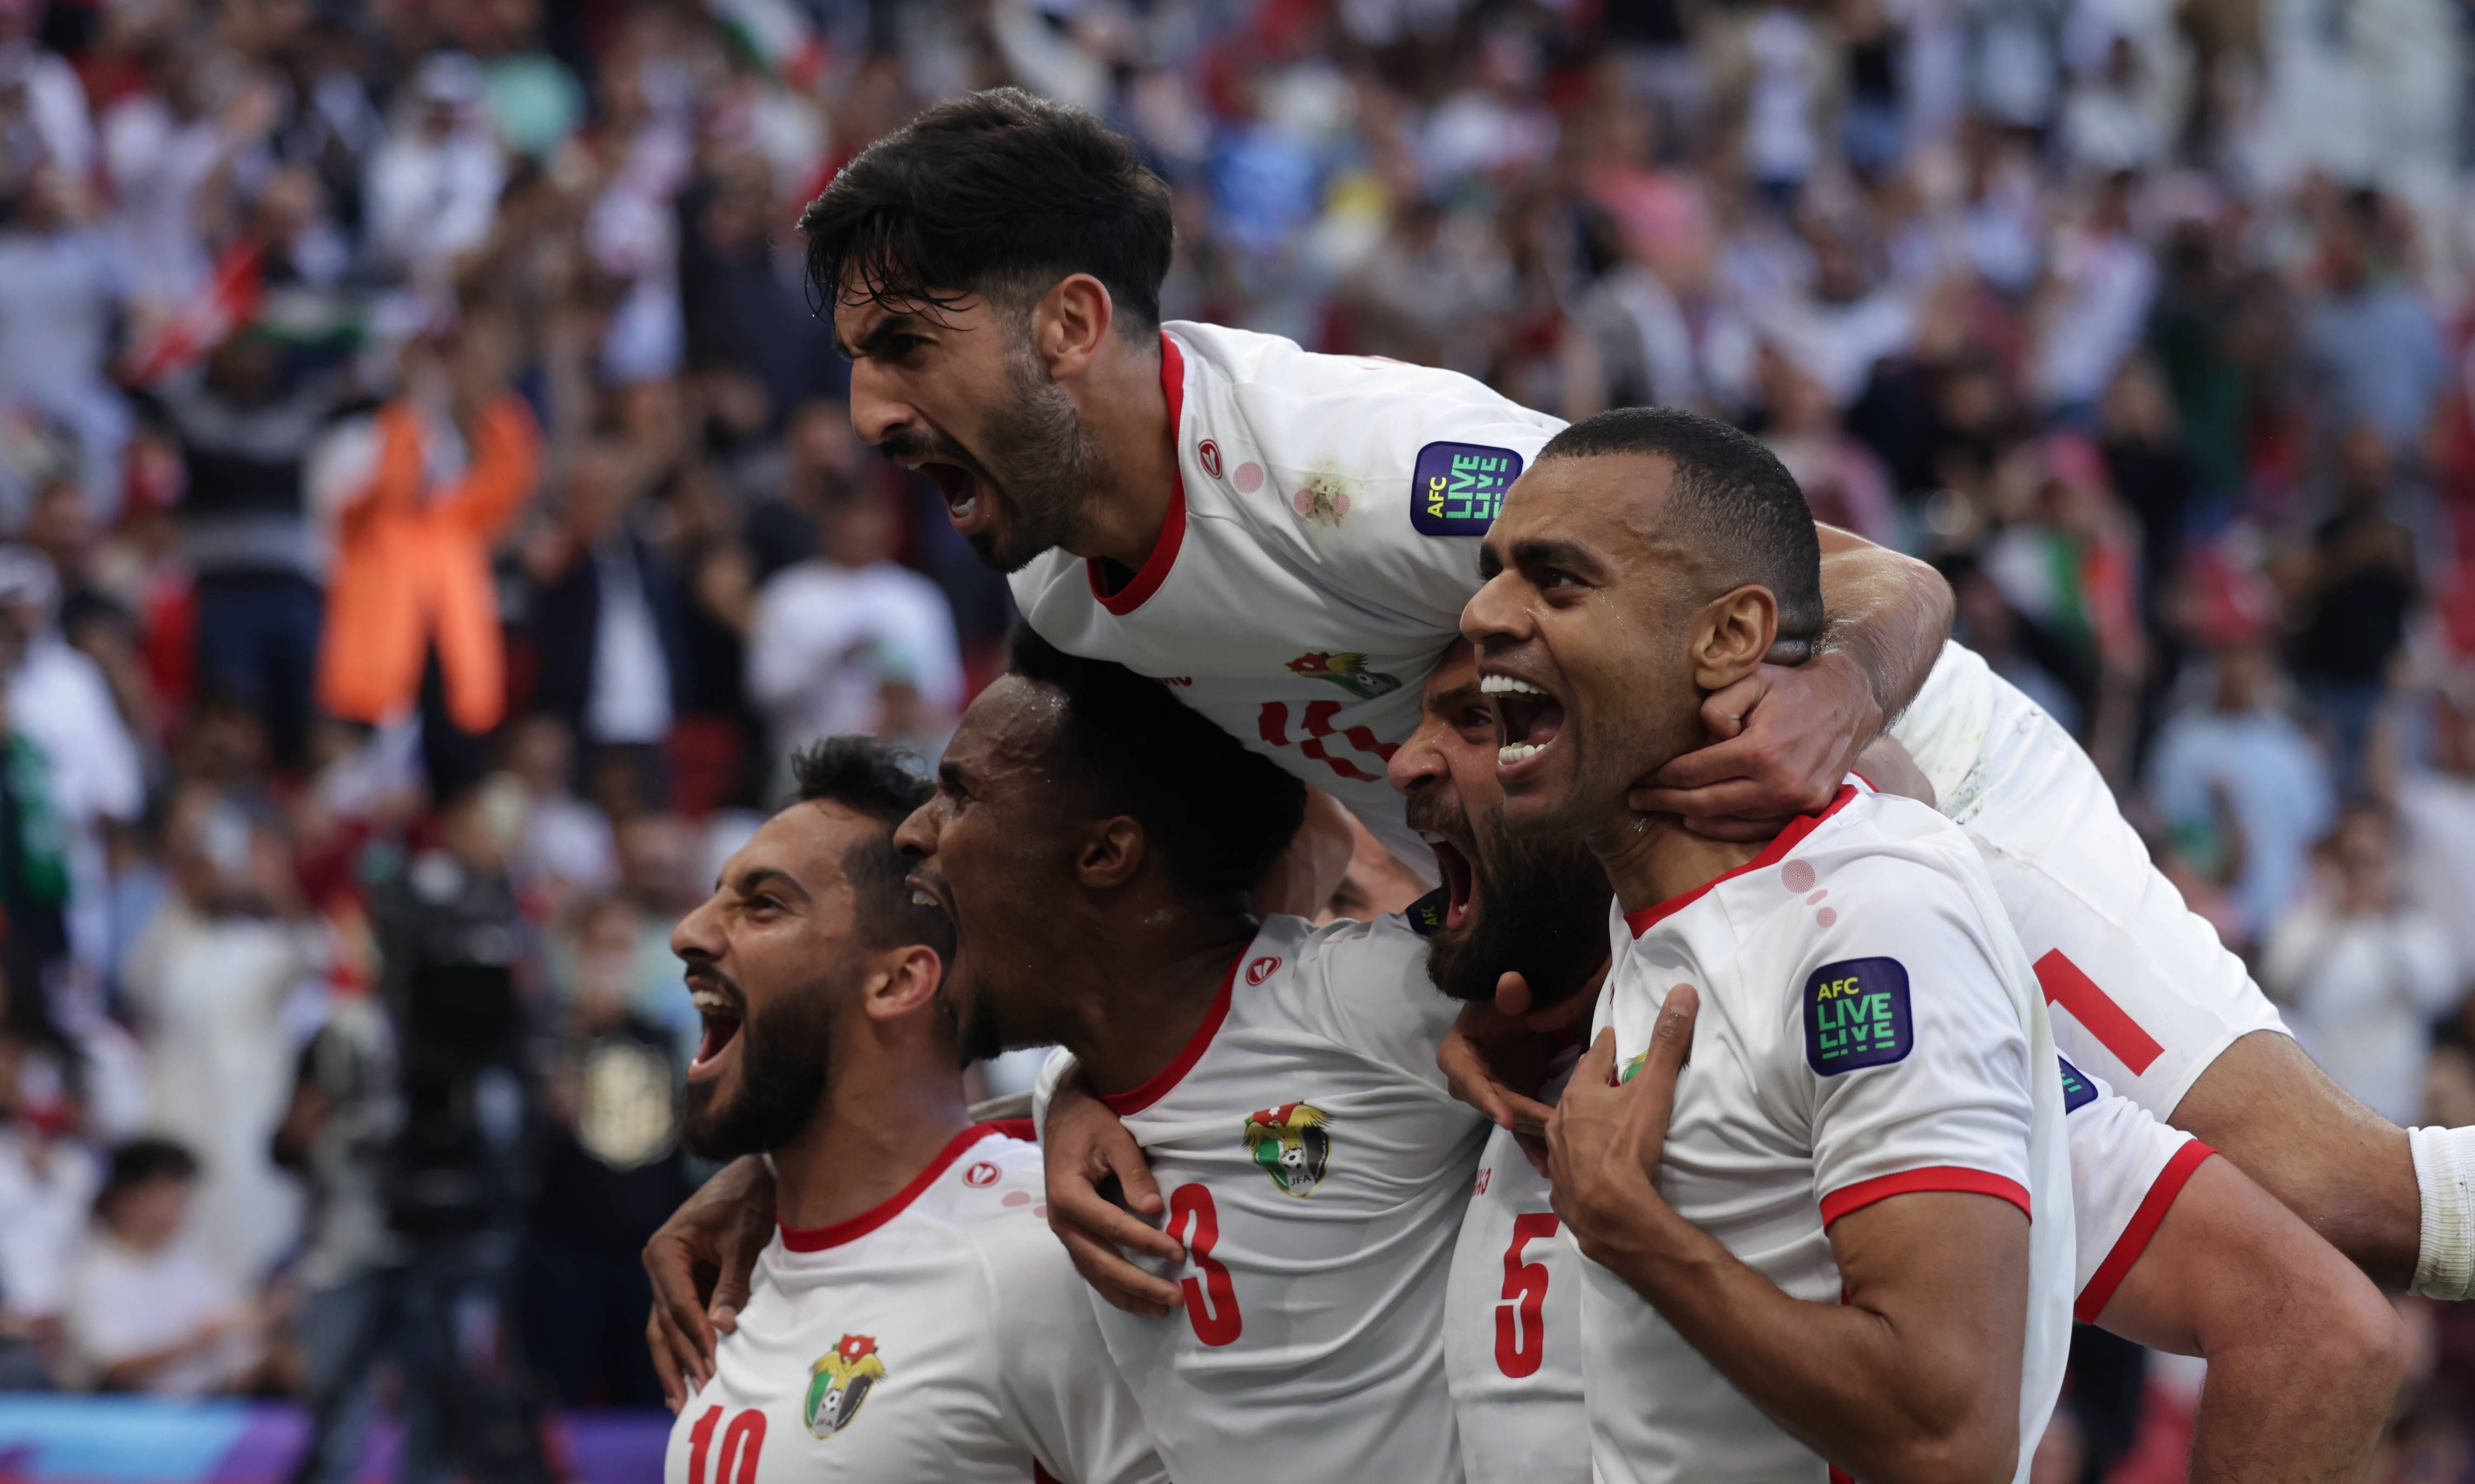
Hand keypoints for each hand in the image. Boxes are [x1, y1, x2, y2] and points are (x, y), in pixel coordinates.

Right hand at [643, 1156, 774, 1410]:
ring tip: (681, 1406)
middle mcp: (658, 1267)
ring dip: (673, 1367)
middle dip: (683, 1361)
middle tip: (699, 1397)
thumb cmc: (748, 1200)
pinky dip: (682, 1352)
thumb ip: (733, 1283)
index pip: (678, 1305)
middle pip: (665, 1324)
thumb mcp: (745, 1239)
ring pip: (663, 1331)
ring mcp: (667, 1279)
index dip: (695, 1339)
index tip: (712, 1367)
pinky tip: (685, 1384)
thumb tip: (722, 1328)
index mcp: (665, 1251)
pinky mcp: (683, 1286)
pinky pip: (677, 1325)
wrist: (752, 1175)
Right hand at [1045, 1078, 1186, 1316]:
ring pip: (1095, 1274)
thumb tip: (1154, 1209)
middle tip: (1175, 1297)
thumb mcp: (1114, 1137)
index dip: (1146, 1242)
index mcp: (1068, 1195)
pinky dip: (1114, 1289)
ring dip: (1128, 1295)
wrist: (1063, 1119)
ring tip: (1161, 1308)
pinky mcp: (1073, 1237)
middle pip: (1102, 1262)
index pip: (1112, 1227)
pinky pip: (1092, 1270)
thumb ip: (1133, 1171)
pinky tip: (1138, 1301)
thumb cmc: (1091, 1124)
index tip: (1179, 1252)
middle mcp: (1062, 1222)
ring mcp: (1065, 1233)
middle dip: (1140, 1283)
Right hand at [1437, 992, 1557, 1172]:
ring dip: (1530, 1142)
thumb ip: (1511, 994)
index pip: (1469, 1081)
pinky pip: (1523, 1129)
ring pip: (1512, 1121)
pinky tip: (1550, 1166)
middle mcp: (1469, 1084)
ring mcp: (1493, 1097)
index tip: (1507, 1119)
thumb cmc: (1505, 1003)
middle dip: (1522, 1120)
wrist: (1521, 1011)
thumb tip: (1512, 981)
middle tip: (1550, 1129)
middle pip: (1495, 1105)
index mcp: (1457, 1057)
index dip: (1488, 1100)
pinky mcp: (1513, 1105)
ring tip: (1551, 1165)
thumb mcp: (1507, 998)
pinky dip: (1536, 1145)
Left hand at [1546, 987, 1697, 1265]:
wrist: (1607, 1210)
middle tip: (1606, 1079)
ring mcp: (1557, 1158)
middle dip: (1590, 1084)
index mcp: (1579, 1093)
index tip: (1613, 1036)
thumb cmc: (1627, 1145)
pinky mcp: (1562, 1192)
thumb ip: (1667, 1043)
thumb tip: (1682, 991)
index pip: (1593, 1057)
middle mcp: (1559, 1121)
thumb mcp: (1652, 1090)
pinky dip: (1576, 1165)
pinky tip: (1584, 1169)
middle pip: (1576, 1094)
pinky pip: (1567, 1171)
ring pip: (1566, 1131)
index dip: (1606, 1045)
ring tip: (1595, 1123)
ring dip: (1579, 1124)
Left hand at [1630, 655, 1880, 840]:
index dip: (1663, 775)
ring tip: (1661, 808)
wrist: (1848, 702)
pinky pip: (1758, 829)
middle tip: (1636, 799)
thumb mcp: (1751, 679)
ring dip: (1690, 815)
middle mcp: (1778, 783)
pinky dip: (1725, 828)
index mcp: (1760, 750)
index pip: (1695, 771)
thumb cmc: (1791, 688)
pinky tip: (1698, 821)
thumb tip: (1703, 739)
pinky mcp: (1807, 810)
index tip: (1640, 777)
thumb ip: (1718, 705)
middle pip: (1705, 801)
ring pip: (1729, 819)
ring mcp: (1795, 801)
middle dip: (1665, 800)